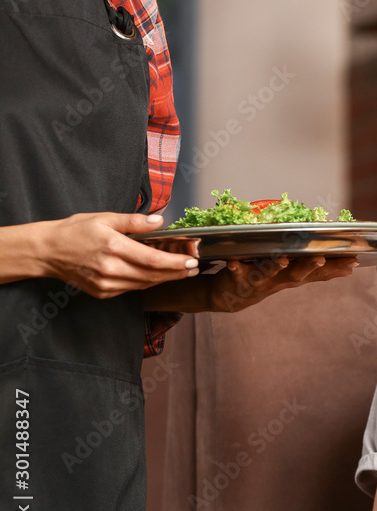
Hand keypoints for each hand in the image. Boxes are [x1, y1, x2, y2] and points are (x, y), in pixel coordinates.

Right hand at [38, 212, 197, 297]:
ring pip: (145, 284)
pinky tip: (157, 275)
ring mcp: (106, 284)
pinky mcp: (103, 292)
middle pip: (153, 275)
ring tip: (181, 271)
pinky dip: (147, 282)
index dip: (176, 263)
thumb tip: (159, 220)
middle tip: (194, 268)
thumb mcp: (104, 218)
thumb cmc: (75, 231)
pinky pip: (132, 288)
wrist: (47, 251)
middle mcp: (111, 269)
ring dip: (165, 279)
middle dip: (177, 273)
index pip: (154, 260)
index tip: (192, 261)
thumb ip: (134, 221)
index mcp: (114, 247)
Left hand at [204, 254, 358, 312]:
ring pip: (269, 273)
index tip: (354, 259)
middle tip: (322, 258)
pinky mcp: (238, 278)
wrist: (231, 298)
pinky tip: (233, 262)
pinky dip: (235, 268)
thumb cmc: (268, 280)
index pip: (319, 272)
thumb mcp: (296, 277)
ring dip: (276, 267)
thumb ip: (320, 273)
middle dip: (310, 266)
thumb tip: (350, 270)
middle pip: (297, 274)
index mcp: (294, 277)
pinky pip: (236, 272)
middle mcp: (279, 280)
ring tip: (283, 260)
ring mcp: (259, 280)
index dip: (336, 267)